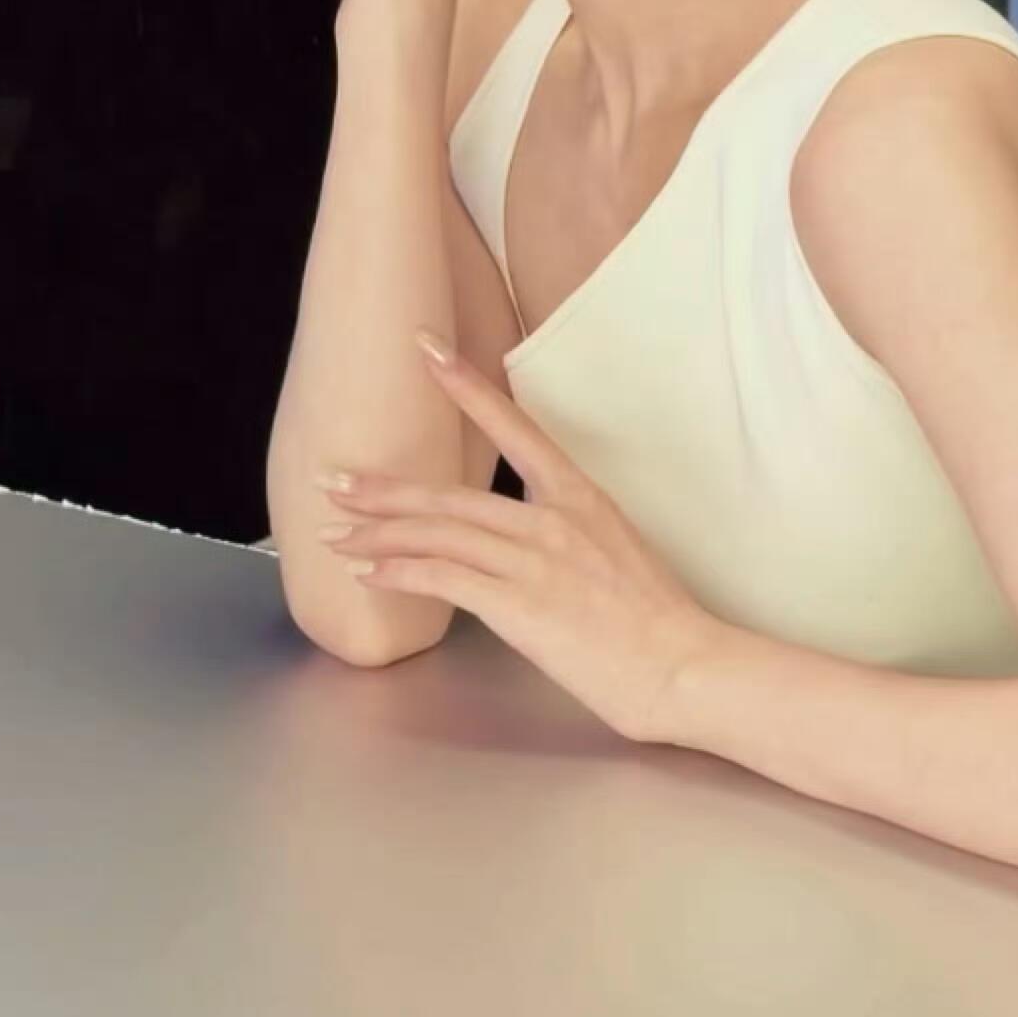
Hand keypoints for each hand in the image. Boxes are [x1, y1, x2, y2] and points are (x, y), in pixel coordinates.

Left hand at [311, 332, 728, 746]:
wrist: (681, 666)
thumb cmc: (655, 621)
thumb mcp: (615, 552)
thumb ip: (568, 536)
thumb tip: (527, 545)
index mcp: (579, 495)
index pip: (513, 426)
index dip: (466, 386)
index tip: (428, 350)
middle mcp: (552, 517)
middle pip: (450, 492)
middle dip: (385, 487)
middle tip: (336, 477)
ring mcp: (534, 559)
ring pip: (438, 532)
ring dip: (379, 531)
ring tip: (336, 530)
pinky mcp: (519, 604)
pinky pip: (444, 578)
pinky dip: (400, 572)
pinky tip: (370, 573)